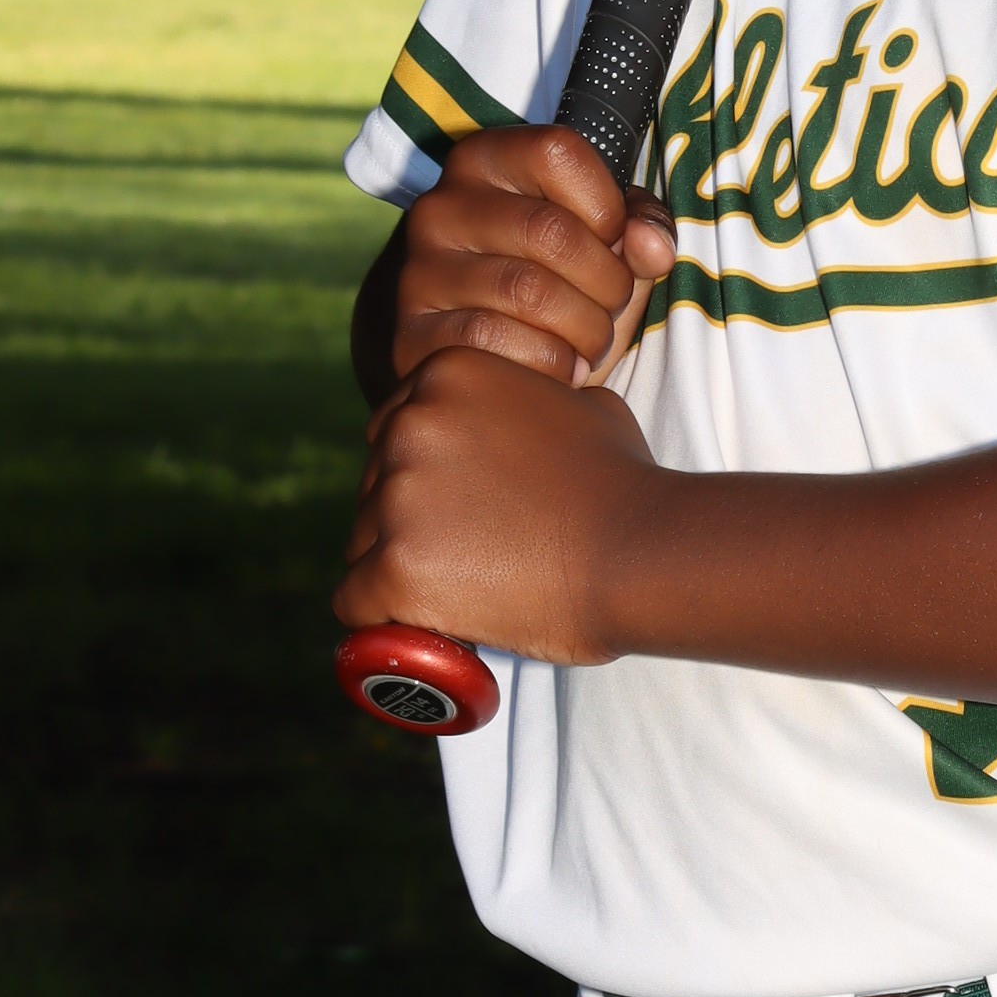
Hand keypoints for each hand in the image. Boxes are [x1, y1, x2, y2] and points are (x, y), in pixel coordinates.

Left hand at [334, 346, 661, 668]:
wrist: (642, 550)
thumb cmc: (623, 481)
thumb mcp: (581, 404)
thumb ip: (532, 398)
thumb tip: (525, 416)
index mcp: (447, 374)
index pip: (393, 429)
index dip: (421, 473)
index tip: (454, 506)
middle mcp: (410, 423)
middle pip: (373, 484)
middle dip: (405, 517)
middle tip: (460, 552)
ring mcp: (398, 495)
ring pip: (361, 541)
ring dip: (395, 565)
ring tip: (455, 589)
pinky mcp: (394, 566)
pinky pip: (354, 599)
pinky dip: (381, 617)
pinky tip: (417, 623)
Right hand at [378, 125, 675, 389]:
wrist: (484, 355)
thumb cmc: (558, 283)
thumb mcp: (605, 242)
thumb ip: (641, 227)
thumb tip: (651, 248)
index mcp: (484, 161)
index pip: (558, 151)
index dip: (606, 204)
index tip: (613, 241)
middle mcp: (440, 207)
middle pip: (550, 230)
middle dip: (607, 281)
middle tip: (613, 306)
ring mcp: (419, 271)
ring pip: (528, 292)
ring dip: (585, 329)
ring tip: (592, 340)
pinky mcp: (412, 334)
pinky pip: (495, 342)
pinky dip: (548, 363)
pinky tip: (561, 368)